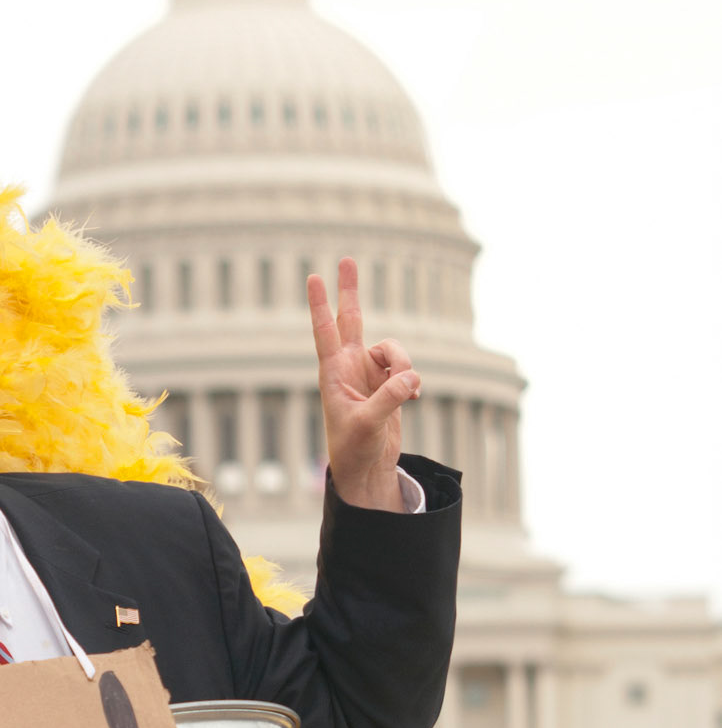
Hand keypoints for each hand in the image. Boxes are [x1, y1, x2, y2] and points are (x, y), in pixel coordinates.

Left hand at [308, 257, 420, 509]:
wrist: (366, 468)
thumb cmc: (354, 448)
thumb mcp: (369, 424)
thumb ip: (389, 398)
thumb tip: (411, 377)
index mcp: (333, 373)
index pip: (324, 331)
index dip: (320, 304)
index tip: (313, 277)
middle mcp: (349, 367)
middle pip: (350, 319)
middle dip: (350, 290)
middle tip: (346, 259)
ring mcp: (370, 373)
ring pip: (394, 349)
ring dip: (405, 364)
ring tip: (408, 391)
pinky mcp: (388, 384)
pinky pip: (407, 368)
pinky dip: (413, 380)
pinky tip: (414, 397)